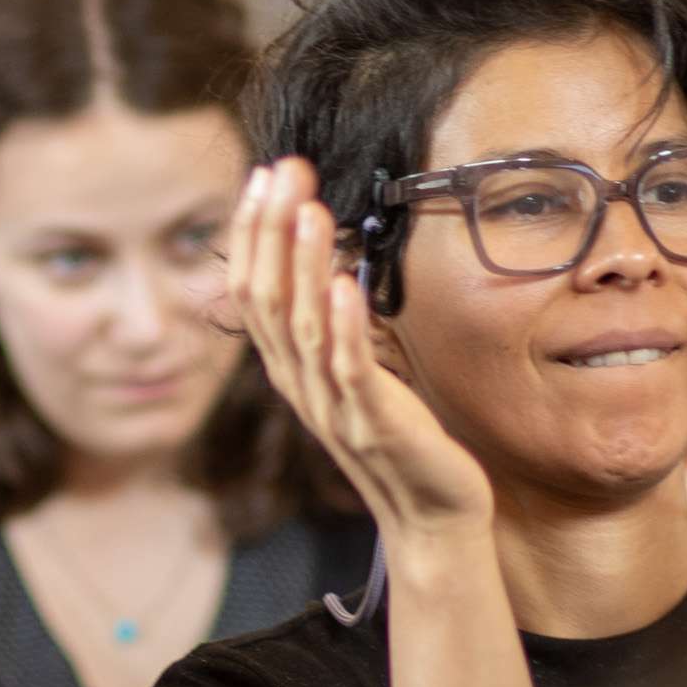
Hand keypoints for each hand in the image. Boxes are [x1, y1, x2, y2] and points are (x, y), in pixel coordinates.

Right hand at [229, 158, 495, 547]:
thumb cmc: (400, 436)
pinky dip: (344, 327)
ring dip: (304, 265)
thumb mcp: (354, 373)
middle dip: (271, 230)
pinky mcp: (374, 425)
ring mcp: (333, 406)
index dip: (256, 233)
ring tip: (310, 210)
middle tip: (282, 171)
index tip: (266, 175)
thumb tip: (324, 261)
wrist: (431, 515)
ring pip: (303, 327)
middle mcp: (301, 384)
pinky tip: (345, 285)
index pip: (255, 290)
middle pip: (267, 299)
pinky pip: (350, 371)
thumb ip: (330, 325)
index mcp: (292, 369)